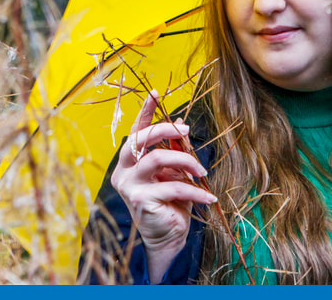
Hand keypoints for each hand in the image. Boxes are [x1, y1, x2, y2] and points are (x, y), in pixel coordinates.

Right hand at [110, 90, 214, 281]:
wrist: (167, 238)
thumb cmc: (170, 204)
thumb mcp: (174, 172)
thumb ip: (174, 150)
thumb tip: (180, 123)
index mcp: (130, 161)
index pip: (135, 131)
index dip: (145, 112)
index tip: (156, 92)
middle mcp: (123, 171)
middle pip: (140, 140)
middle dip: (164, 130)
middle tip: (187, 130)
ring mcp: (129, 186)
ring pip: (156, 159)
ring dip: (185, 161)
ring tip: (202, 172)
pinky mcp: (140, 200)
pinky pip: (173, 186)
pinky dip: (195, 189)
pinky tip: (208, 196)